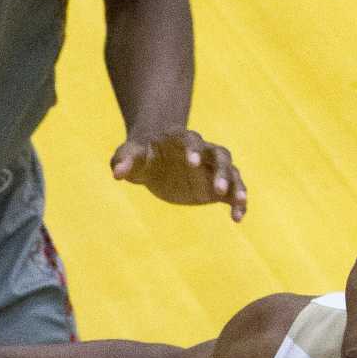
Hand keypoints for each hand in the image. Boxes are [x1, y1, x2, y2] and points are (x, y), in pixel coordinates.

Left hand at [111, 128, 246, 220]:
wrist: (154, 160)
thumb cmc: (141, 154)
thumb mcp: (129, 155)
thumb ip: (124, 160)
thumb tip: (117, 173)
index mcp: (181, 139)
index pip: (191, 140)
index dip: (194, 150)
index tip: (193, 163)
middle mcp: (203, 151)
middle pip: (219, 155)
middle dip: (221, 171)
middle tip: (219, 189)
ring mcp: (211, 168)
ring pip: (231, 172)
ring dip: (236, 185)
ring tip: (239, 201)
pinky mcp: (215, 186)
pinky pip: (232, 192)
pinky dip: (238, 202)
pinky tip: (238, 218)